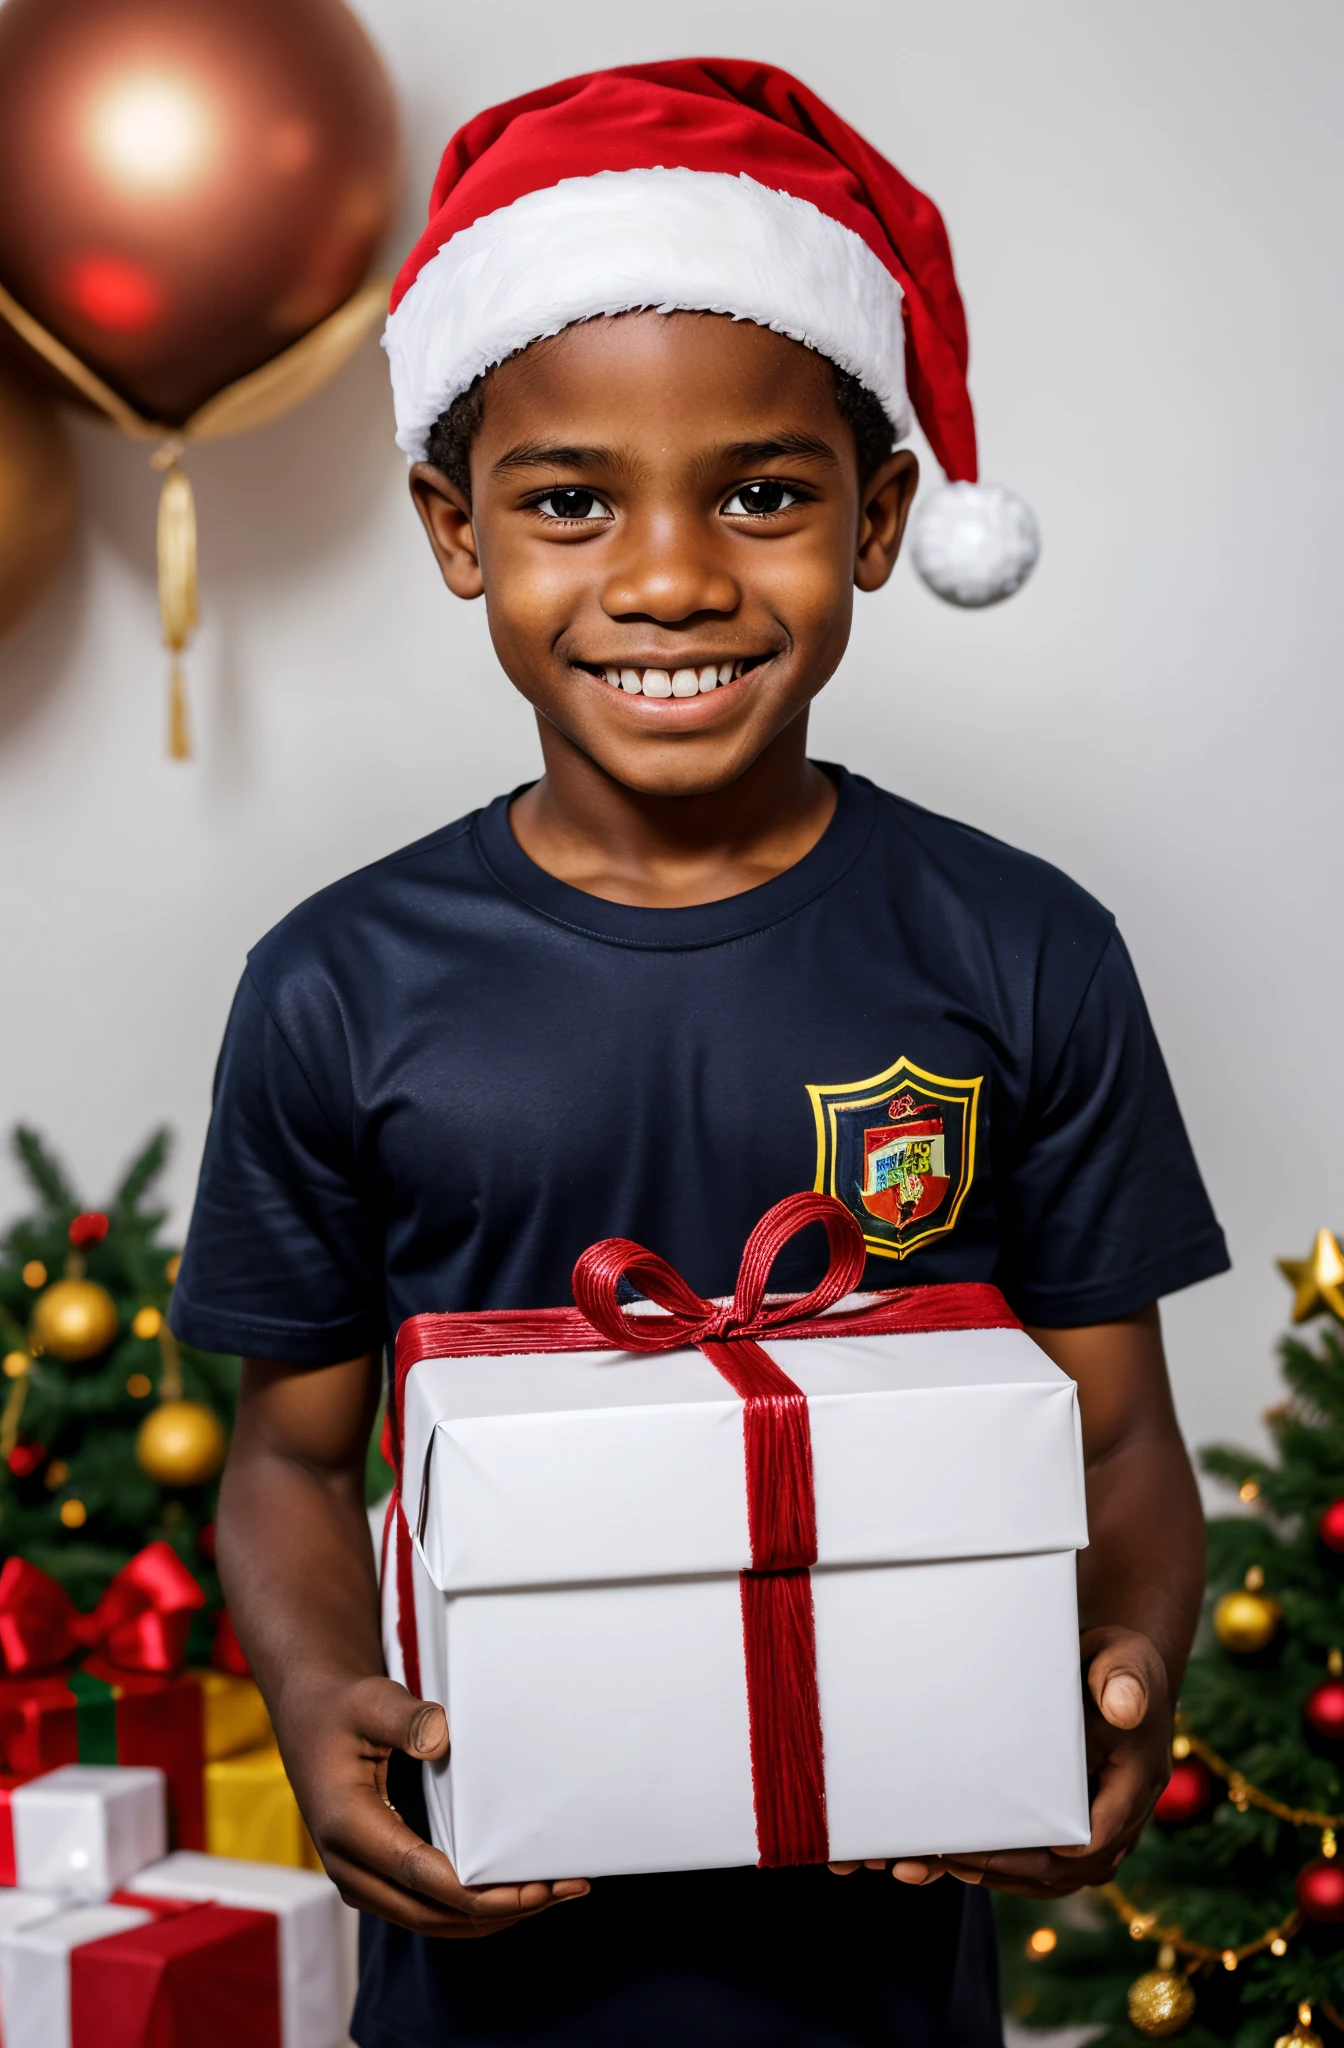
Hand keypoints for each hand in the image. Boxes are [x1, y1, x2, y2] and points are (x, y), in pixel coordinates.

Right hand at [278, 1674, 589, 1935]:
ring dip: (492, 1914)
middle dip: (500, 1909)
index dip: (479, 1891)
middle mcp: (349, 1866)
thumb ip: (405, 1718)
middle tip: (561, 1890)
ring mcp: (361, 1878)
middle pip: (432, 1913)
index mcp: (346, 1826)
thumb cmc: (343, 1708)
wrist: (311, 1717)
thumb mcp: (371, 1700)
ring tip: (552, 1894)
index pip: (420, 1876)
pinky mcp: (375, 1877)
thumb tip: (440, 1740)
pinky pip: (427, 1907)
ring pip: (432, 1919)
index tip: (532, 1887)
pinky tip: (514, 1891)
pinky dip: (472, 1907)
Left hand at [831, 1626, 1171, 1897]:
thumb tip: (1123, 1705)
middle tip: (952, 1860)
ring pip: (1051, 1874)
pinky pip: (1042, 1863)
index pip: (1100, 1834)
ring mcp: (1099, 1826)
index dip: (1057, 1850)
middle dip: (1008, 1868)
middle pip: (1067, 1867)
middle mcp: (1123, 1816)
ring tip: (939, 1865)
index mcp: (1137, 1782)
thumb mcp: (1123, 1660)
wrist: (1119, 1676)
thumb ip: (1122, 1681)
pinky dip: (1000, 1867)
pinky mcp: (1074, 1825)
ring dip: (996, 1874)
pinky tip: (953, 1859)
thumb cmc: (1118, 1664)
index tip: (1006, 1848)